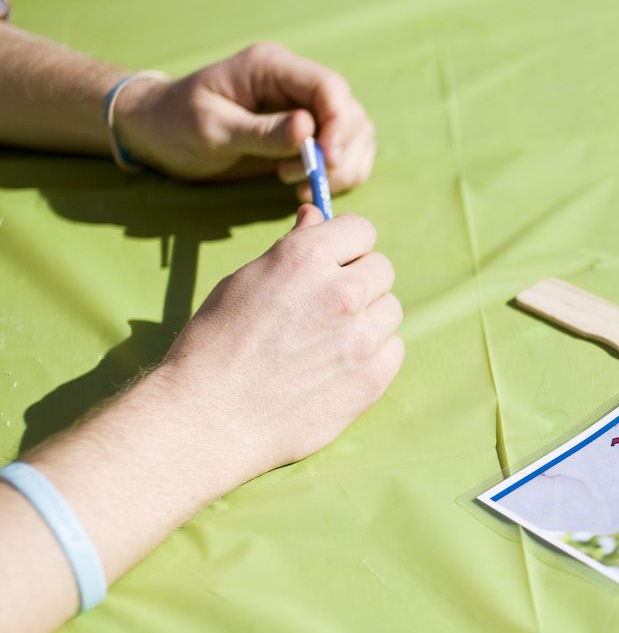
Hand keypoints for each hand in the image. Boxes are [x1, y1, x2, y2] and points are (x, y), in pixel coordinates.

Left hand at [112, 43, 375, 197]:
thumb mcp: (213, 129)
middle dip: (340, 151)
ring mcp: (306, 107)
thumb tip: (309, 130)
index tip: (326, 161)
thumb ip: (262, 132)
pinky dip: (339, 175)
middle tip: (304, 180)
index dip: (338, 125)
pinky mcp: (309, 133)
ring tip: (298, 186)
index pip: (329, 87)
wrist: (159, 131)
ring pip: (357, 134)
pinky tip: (305, 187)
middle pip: (350, 112)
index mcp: (271, 67)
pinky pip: (346, 152)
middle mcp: (296, 82)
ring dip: (342, 167)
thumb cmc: (177, 123)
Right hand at [154, 206, 402, 479]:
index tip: (334, 263)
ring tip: (328, 341)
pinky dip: (374, 355)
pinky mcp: (373, 377)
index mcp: (305, 257)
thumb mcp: (245, 280)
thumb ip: (292, 248)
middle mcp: (342, 291)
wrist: (210, 416)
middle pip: (382, 269)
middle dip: (359, 281)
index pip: (361, 230)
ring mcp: (362, 337)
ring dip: (368, 319)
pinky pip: (393, 350)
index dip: (347, 246)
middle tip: (326, 308)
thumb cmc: (216, 345)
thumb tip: (317, 216)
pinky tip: (339, 366)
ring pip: (391, 310)